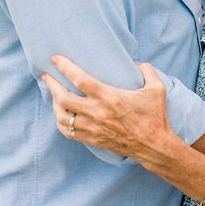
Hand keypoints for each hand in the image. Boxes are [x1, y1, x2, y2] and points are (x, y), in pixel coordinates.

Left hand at [42, 56, 174, 165]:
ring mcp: (93, 128)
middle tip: (47, 76)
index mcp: (110, 97)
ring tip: (53, 94)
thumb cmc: (155, 117)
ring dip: (54, 104)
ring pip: (62, 116)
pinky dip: (60, 122)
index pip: (80, 79)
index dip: (65, 67)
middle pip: (64, 98)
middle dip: (52, 85)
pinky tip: (60, 114)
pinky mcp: (92, 139)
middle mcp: (97, 113)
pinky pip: (68, 132)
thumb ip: (147, 70)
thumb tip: (136, 62)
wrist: (154, 146)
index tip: (55, 59)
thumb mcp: (157, 88)